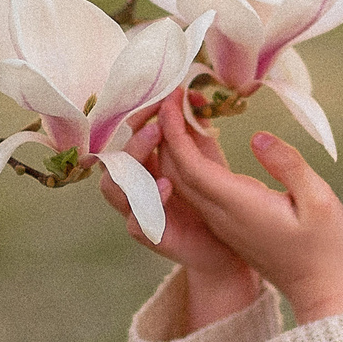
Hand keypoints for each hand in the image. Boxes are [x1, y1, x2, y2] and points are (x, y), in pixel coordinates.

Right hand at [98, 111, 261, 330]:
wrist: (228, 248)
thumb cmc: (212, 199)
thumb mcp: (206, 158)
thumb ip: (195, 128)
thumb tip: (191, 93)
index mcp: (147, 165)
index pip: (128, 136)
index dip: (138, 118)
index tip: (162, 99)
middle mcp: (138, 187)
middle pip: (116, 160)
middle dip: (134, 140)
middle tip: (157, 126)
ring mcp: (142, 212)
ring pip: (114, 190)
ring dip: (131, 169)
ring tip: (156, 153)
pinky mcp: (154, 238)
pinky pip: (136, 224)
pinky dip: (146, 207)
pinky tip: (166, 188)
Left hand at [153, 101, 342, 323]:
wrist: (323, 291)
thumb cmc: (327, 247)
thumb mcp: (321, 201)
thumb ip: (289, 166)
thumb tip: (258, 137)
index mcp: (239, 206)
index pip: (190, 166)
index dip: (175, 132)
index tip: (172, 99)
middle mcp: (222, 215)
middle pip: (176, 172)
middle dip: (166, 133)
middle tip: (170, 95)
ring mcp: (223, 222)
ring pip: (183, 182)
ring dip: (175, 147)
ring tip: (180, 110)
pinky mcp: (229, 224)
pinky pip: (198, 190)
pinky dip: (190, 161)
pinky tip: (199, 138)